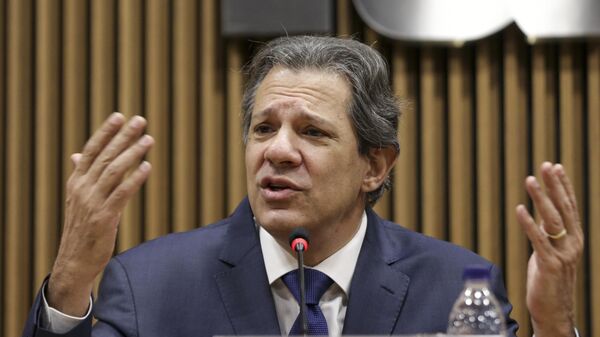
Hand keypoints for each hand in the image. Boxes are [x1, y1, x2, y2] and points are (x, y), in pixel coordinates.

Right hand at [47, 113, 153, 315]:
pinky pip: (122, 193)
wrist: (75, 261)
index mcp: (76, 182)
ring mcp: (92, 203)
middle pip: (105, 156)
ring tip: (149, 140)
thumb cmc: (82, 228)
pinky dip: (135, 179)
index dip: (105, 132)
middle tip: (140, 121)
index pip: (90, 150)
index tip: (119, 116)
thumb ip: (81, 176)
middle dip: (123, 137)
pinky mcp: (104, 218)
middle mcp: (82, 188)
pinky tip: (147, 167)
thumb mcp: (78, 199)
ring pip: (114, 171)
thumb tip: (76, 155)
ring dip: (133, 153)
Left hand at [516, 162, 582, 336]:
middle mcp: (572, 244)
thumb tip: (539, 213)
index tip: (555, 167)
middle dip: (554, 186)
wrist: (554, 311)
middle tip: (545, 165)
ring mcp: (563, 254)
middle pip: (563, 209)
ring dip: (541, 199)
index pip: (570, 207)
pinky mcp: (550, 265)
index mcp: (574, 239)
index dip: (563, 186)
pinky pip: (538, 240)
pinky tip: (519, 209)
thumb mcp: (549, 251)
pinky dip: (528, 224)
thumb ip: (547, 233)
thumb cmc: (549, 280)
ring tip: (530, 180)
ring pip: (552, 221)